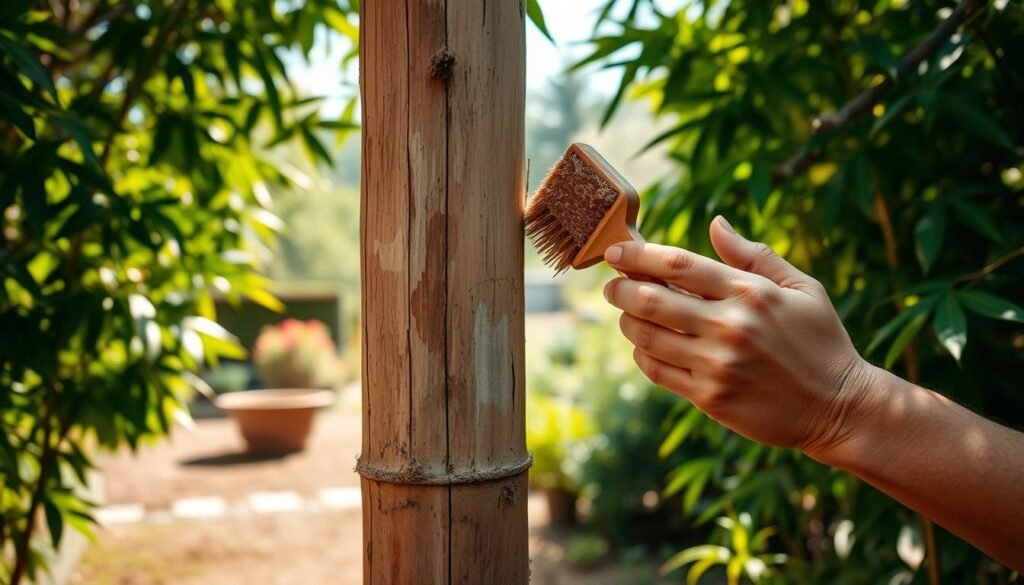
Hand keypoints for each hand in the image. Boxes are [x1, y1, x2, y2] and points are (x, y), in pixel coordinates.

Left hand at [602, 216, 873, 456]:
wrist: (840, 407)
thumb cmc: (821, 342)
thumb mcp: (802, 288)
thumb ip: (754, 255)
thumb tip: (715, 223)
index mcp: (750, 292)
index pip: (677, 264)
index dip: (637, 255)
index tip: (615, 252)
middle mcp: (729, 326)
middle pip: (650, 299)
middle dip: (620, 289)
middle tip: (612, 287)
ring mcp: (717, 364)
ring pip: (647, 337)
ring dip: (628, 322)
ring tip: (629, 315)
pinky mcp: (710, 397)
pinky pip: (657, 371)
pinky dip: (643, 355)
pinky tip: (647, 347)